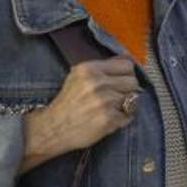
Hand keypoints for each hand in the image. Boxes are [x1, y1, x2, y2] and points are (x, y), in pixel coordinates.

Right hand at [21, 58, 139, 171]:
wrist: (52, 128)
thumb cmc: (67, 103)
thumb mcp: (78, 77)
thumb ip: (102, 67)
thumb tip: (127, 58)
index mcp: (90, 69)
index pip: (127, 65)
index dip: (126, 74)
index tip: (120, 81)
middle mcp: (98, 83)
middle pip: (133, 81)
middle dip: (127, 89)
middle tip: (115, 97)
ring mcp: (104, 102)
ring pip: (133, 98)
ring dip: (125, 105)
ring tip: (110, 108)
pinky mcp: (109, 119)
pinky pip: (128, 116)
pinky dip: (121, 119)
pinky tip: (107, 119)